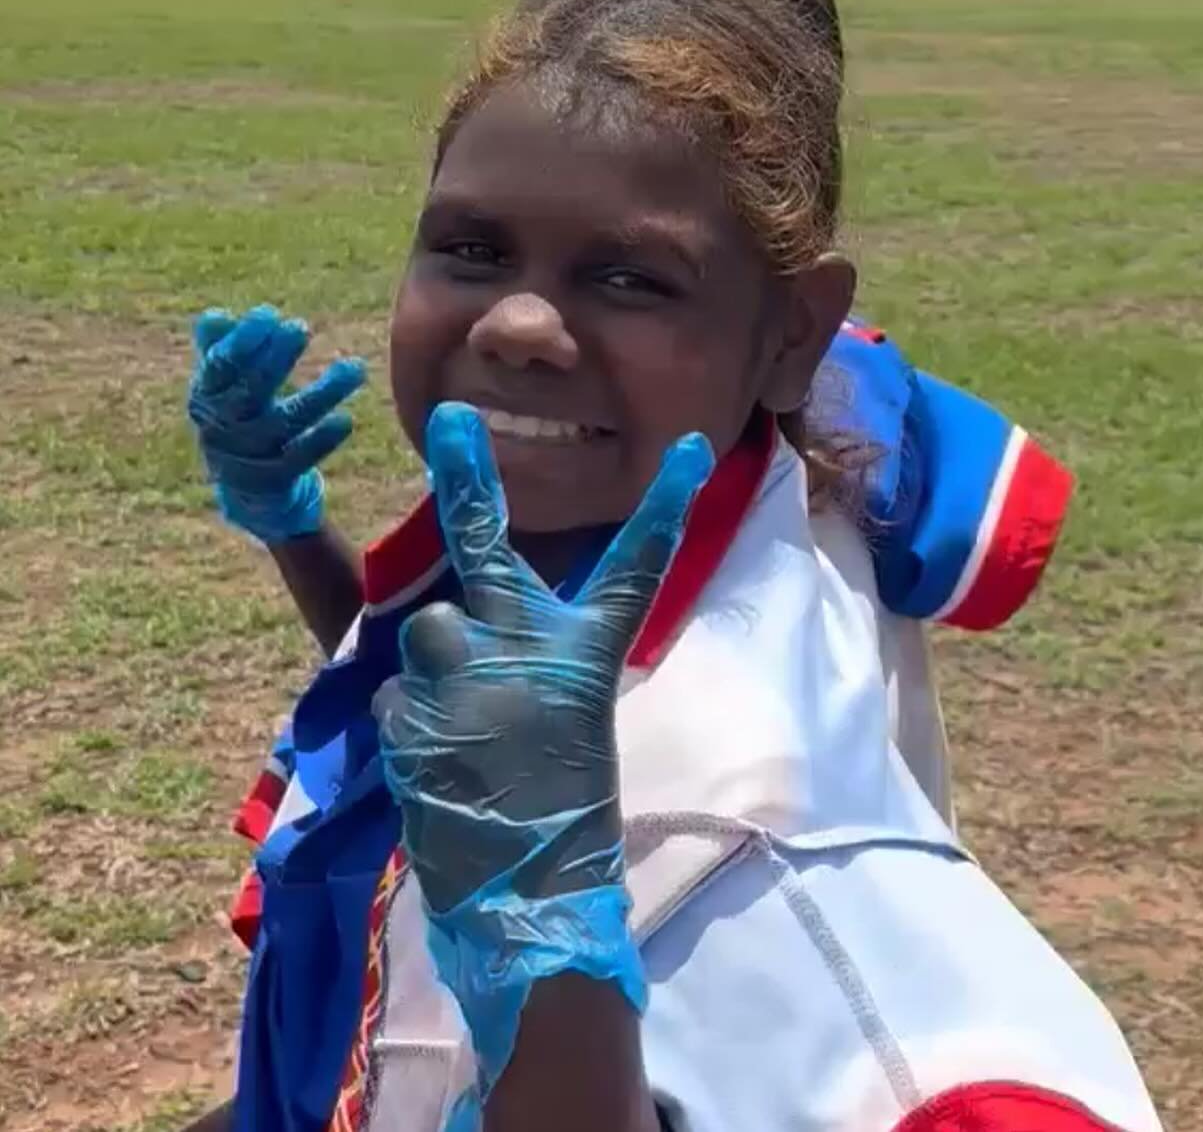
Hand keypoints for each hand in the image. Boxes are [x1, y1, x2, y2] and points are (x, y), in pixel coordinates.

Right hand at [186, 306, 365, 544]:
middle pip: (251, 391)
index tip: (270, 314)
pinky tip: (345, 419)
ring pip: (284, 423)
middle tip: (301, 328)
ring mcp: (247, 456)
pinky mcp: (273, 480)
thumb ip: (219, 349)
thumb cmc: (238, 417)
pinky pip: (299, 458)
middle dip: (275, 359)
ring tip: (355, 368)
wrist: (245, 488)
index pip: (220, 367)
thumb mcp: (222, 386)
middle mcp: (222, 427)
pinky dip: (321, 439)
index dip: (242, 341)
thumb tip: (217, 317)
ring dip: (321, 394)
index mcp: (206, 397)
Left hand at [373, 403, 711, 1098]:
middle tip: (449, 419)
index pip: (635, 567)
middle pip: (491, 549)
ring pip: (427, 630)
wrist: (531, 894)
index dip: (665, 506)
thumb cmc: (561, 801)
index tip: (694, 450)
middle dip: (468, 477)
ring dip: (433, 666)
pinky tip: (440, 764)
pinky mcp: (415, 722)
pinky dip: (411, 721)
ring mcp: (470, 686)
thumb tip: (469, 616)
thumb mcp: (569, 716)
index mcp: (587, 657)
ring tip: (458, 722)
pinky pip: (396, 693)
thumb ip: (527, 658)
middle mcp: (530, 655)